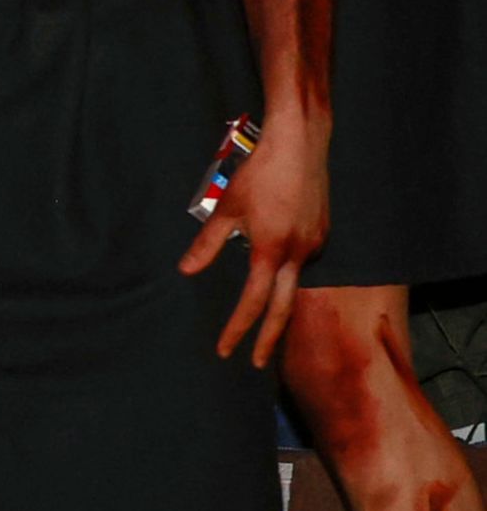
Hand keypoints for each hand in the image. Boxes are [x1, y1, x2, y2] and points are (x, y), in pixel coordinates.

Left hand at [183, 106, 324, 367]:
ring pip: (292, 283)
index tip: (227, 350)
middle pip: (282, 308)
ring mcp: (315, 245)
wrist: (300, 146)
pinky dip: (286, 273)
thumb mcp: (226, 208)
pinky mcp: (322, 234)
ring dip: (277, 304)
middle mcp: (298, 255)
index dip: (238, 329)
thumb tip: (187, 271)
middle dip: (268, 338)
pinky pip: (301, 262)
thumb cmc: (258, 174)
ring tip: (260, 322)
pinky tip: (275, 266)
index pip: (252, 302)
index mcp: (270, 251)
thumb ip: (207, 244)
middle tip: (257, 364)